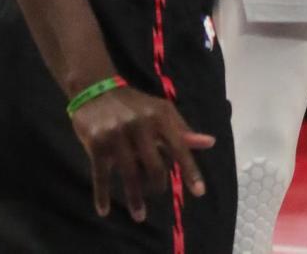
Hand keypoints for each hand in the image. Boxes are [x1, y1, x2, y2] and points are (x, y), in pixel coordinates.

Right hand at [72, 85, 214, 222]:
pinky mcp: (97, 143)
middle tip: (158, 194)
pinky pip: (101, 175)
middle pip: (154, 166)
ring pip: (129, 175)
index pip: (179, 147)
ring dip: (135, 199)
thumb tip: (210, 143)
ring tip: (140, 216)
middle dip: (158, 185)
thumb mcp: (160, 112)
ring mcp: (117, 134)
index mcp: (159, 116)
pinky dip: (102, 195)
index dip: (190, 170)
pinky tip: (104, 210)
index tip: (199, 192)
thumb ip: (182, 130)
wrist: (96, 89)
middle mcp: (140, 125)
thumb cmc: (135, 106)